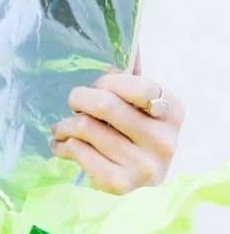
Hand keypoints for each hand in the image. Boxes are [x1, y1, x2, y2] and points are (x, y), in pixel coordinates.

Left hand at [49, 49, 184, 193]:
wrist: (143, 194)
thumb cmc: (137, 140)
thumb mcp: (142, 108)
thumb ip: (133, 76)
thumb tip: (128, 39)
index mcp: (173, 112)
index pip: (136, 84)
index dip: (106, 82)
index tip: (95, 87)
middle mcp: (164, 140)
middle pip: (105, 104)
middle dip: (79, 99)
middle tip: (73, 104)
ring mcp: (143, 164)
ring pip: (86, 128)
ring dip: (64, 124)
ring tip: (61, 128)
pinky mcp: (119, 184)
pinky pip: (78, 151)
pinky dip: (62, 145)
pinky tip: (61, 144)